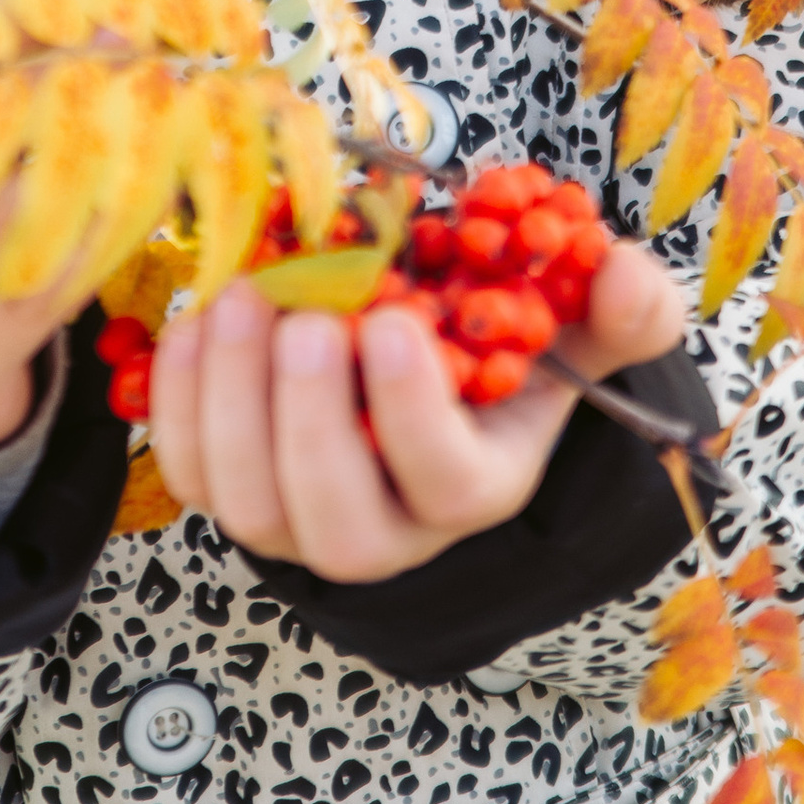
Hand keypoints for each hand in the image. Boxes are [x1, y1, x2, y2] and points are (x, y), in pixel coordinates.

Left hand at [150, 237, 687, 581]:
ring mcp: (299, 519)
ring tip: (241, 300)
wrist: (421, 364)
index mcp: (477, 486)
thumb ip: (624, 304)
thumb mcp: (575, 323)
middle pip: (337, 525)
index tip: (390, 322)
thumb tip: (625, 275)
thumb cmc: (497, 347)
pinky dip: (178, 401)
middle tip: (301, 318)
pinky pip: (189, 472)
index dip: (413, 416)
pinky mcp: (231, 488)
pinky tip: (198, 320)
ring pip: (249, 507)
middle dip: (308, 423)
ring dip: (230, 403)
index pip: (447, 486)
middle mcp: (388, 528)